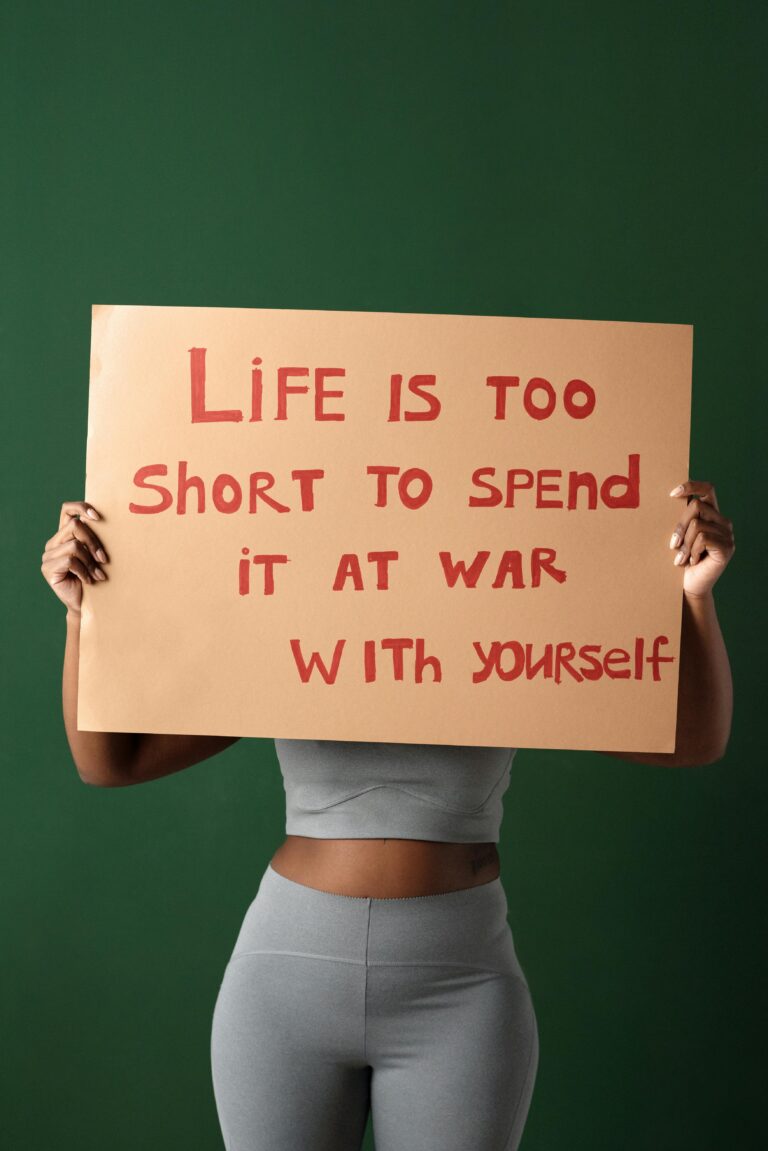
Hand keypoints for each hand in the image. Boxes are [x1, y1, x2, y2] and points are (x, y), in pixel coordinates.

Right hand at [41, 501, 108, 615]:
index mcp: (65, 535)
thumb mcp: (96, 555)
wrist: (86, 604)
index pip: (67, 509)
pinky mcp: (47, 568)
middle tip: (104, 559)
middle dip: (94, 542)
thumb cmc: (95, 578)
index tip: (98, 517)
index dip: (81, 507)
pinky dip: (84, 571)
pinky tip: (89, 581)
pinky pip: (70, 561)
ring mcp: (48, 555)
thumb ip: (95, 539)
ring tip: (98, 575)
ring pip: (74, 545)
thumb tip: (108, 521)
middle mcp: (54, 542)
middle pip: (75, 526)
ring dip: (90, 561)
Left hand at [668, 480, 734, 597]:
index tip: (672, 494)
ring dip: (684, 543)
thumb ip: (681, 518)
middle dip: (679, 525)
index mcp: (712, 514)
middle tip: (673, 545)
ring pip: (697, 524)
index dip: (691, 485)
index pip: (707, 489)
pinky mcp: (727, 547)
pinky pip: (702, 538)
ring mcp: (727, 534)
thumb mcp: (679, 535)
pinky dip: (692, 550)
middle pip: (697, 505)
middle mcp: (723, 521)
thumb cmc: (681, 559)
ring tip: (682, 558)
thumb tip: (669, 498)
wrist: (689, 585)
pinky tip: (692, 561)